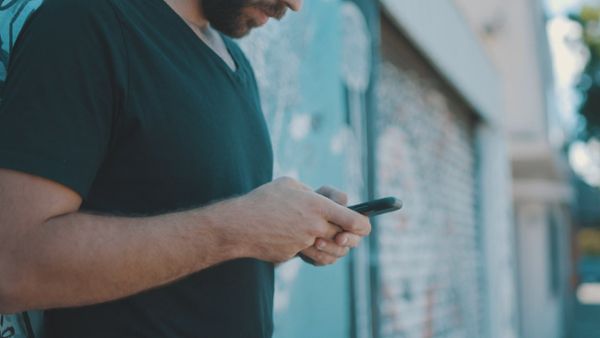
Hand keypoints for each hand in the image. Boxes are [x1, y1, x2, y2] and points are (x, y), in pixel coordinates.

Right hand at [234, 178, 370, 263]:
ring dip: (336, 250)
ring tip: (335, 242)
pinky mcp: (293, 254)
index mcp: (317, 206)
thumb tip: (330, 201)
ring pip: (332, 253)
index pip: (354, 220)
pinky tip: (316, 248)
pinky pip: (313, 258)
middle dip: (349, 238)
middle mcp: (314, 226)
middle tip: (347, 234)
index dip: (364, 225)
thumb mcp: (290, 184)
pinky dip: (318, 255)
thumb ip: (314, 193)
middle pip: (346, 239)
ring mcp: (303, 243)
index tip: (365, 225)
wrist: (238, 224)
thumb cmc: (264, 199)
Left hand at [298, 186, 368, 265]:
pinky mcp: (322, 256)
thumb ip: (334, 195)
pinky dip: (315, 255)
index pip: (363, 225)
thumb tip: (344, 203)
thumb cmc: (307, 202)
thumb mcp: (320, 194)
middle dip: (346, 241)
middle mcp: (346, 233)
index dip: (358, 229)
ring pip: (340, 252)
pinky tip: (305, 249)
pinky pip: (324, 260)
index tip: (344, 231)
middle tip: (336, 239)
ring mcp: (334, 246)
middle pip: (354, 241)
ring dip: (328, 248)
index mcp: (349, 217)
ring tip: (315, 241)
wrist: (287, 219)